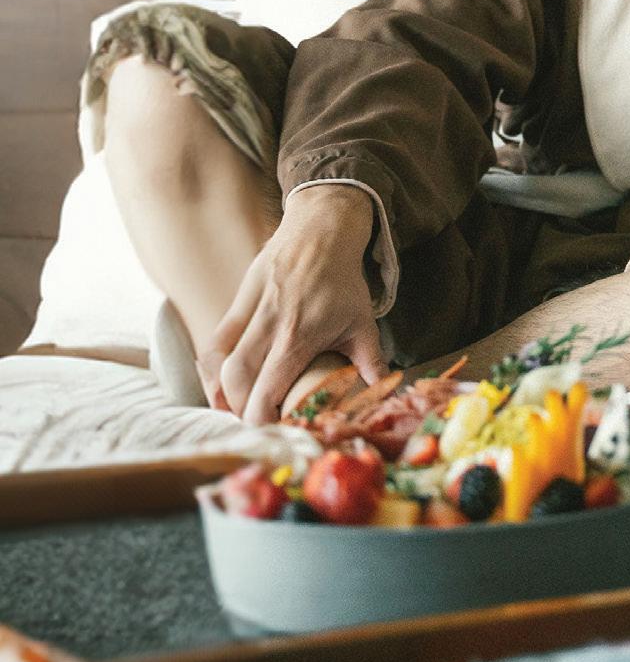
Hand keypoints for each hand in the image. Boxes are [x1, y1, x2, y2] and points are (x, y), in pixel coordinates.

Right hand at [203, 185, 389, 425]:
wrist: (322, 230)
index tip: (270, 431)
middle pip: (236, 380)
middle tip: (252, 422)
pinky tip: (218, 382)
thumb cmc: (343, 280)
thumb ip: (371, 361)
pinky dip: (211, 365)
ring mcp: (250, 310)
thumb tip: (385, 391)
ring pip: (218, 360)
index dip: (261, 418)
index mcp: (298, 336)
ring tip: (230, 408)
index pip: (267, 389)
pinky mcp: (238, 298)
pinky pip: (214, 339)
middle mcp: (268, 325)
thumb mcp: (363, 322)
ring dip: (219, 390)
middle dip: (239, 409)